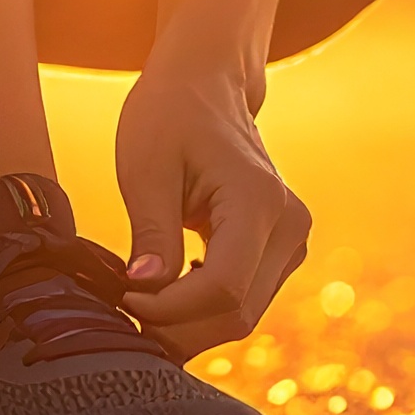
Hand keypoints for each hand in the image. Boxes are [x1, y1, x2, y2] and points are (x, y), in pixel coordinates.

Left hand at [114, 61, 309, 361]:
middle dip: (177, 327)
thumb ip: (151, 233)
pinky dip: (202, 310)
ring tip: (140, 300)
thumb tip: (144, 290)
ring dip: (188, 324)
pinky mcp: (280, 252)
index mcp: (259, 202)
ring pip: (242, 316)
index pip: (223, 288)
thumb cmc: (169, 116)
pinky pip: (244, 300)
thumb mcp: (146, 169)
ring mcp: (291, 242)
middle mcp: (289, 226)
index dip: (170, 308)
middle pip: (237, 313)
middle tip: (124, 311)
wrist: (204, 87)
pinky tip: (167, 288)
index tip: (124, 296)